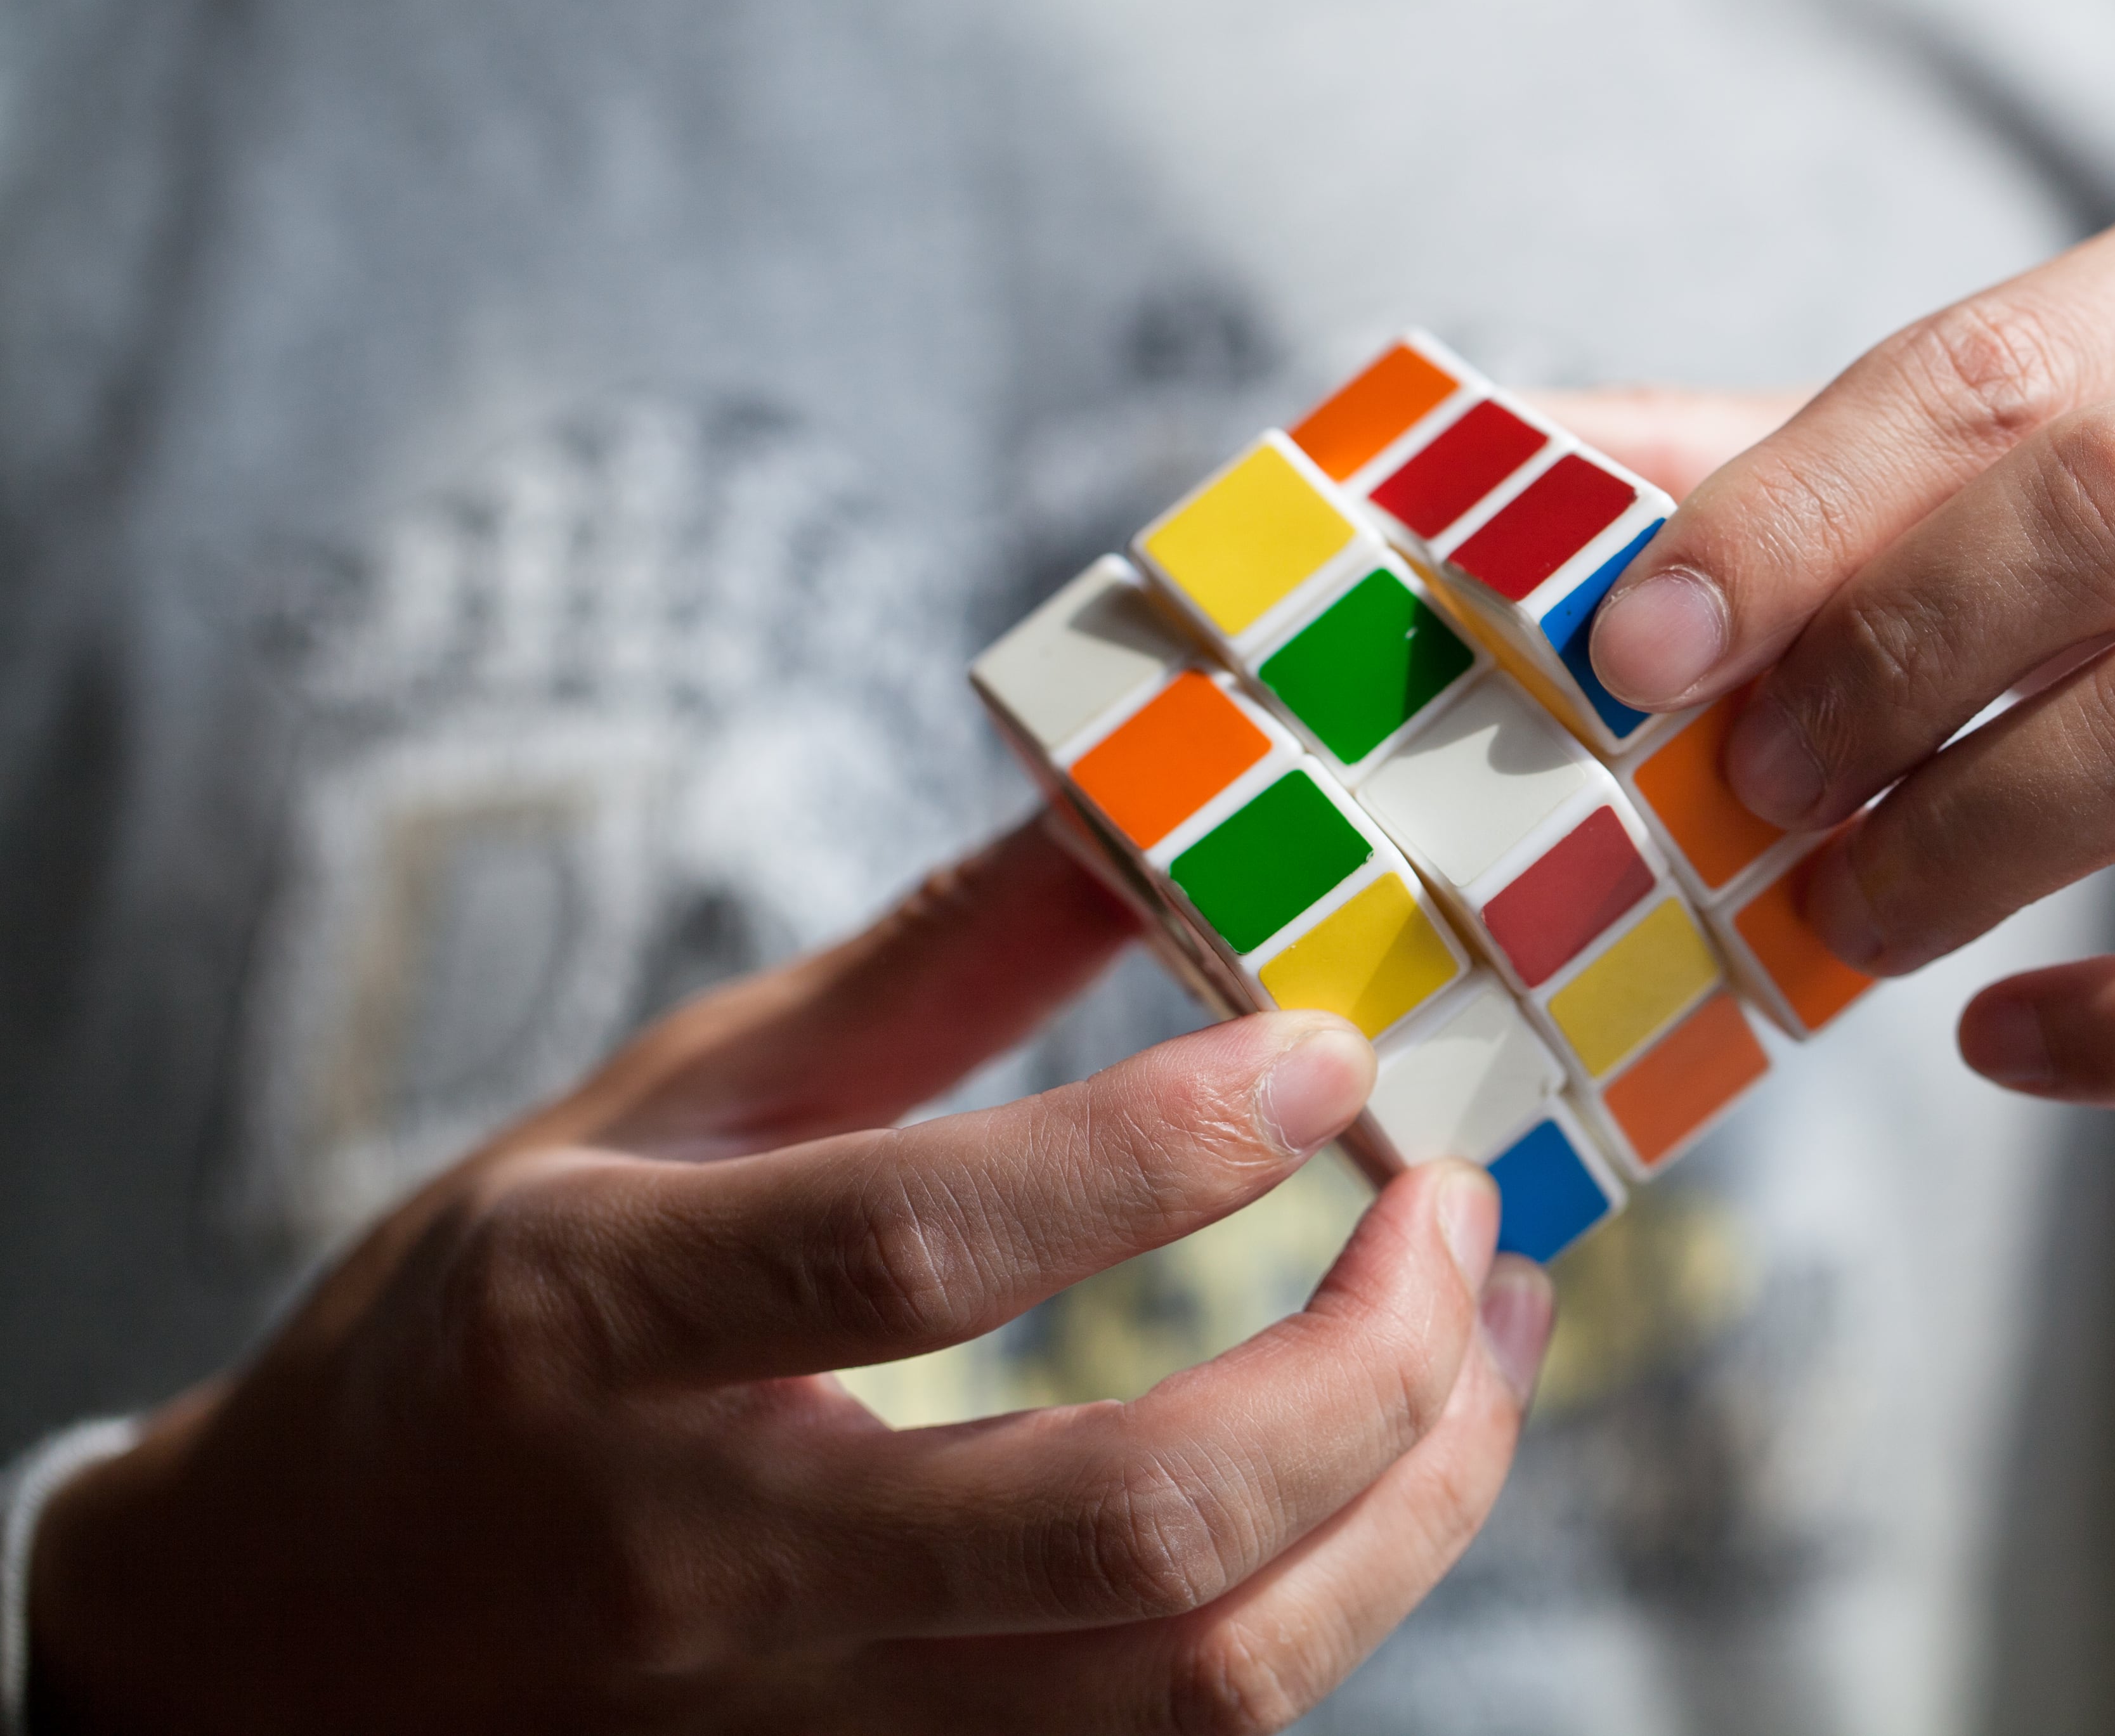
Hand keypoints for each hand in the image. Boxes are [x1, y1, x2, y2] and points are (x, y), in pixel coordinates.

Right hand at [27, 824, 1554, 1732]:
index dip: (1159, 1150)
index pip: (919, 1251)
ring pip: (1195, 1684)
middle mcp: (701, 1559)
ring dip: (1410, 1507)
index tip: (1333, 1055)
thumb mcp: (645, 1111)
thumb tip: (1124, 811)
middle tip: (1462, 1209)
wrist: (283, 1649)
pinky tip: (1388, 1466)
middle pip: (1123, 1524)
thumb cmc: (476, 1337)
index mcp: (599, 1324)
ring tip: (1490, 1337)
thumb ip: (913, 975)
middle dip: (1368, 1366)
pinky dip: (1332, 1600)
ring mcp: (799, 1728)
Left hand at [1579, 176, 2114, 1269]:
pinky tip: (1997, 1040)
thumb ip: (1818, 454)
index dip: (1797, 506)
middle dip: (1885, 657)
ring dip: (1967, 838)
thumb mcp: (2072, 453)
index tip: (1637, 645)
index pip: (2007, 365)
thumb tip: (1519, 448)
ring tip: (1838, 913)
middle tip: (1744, 786)